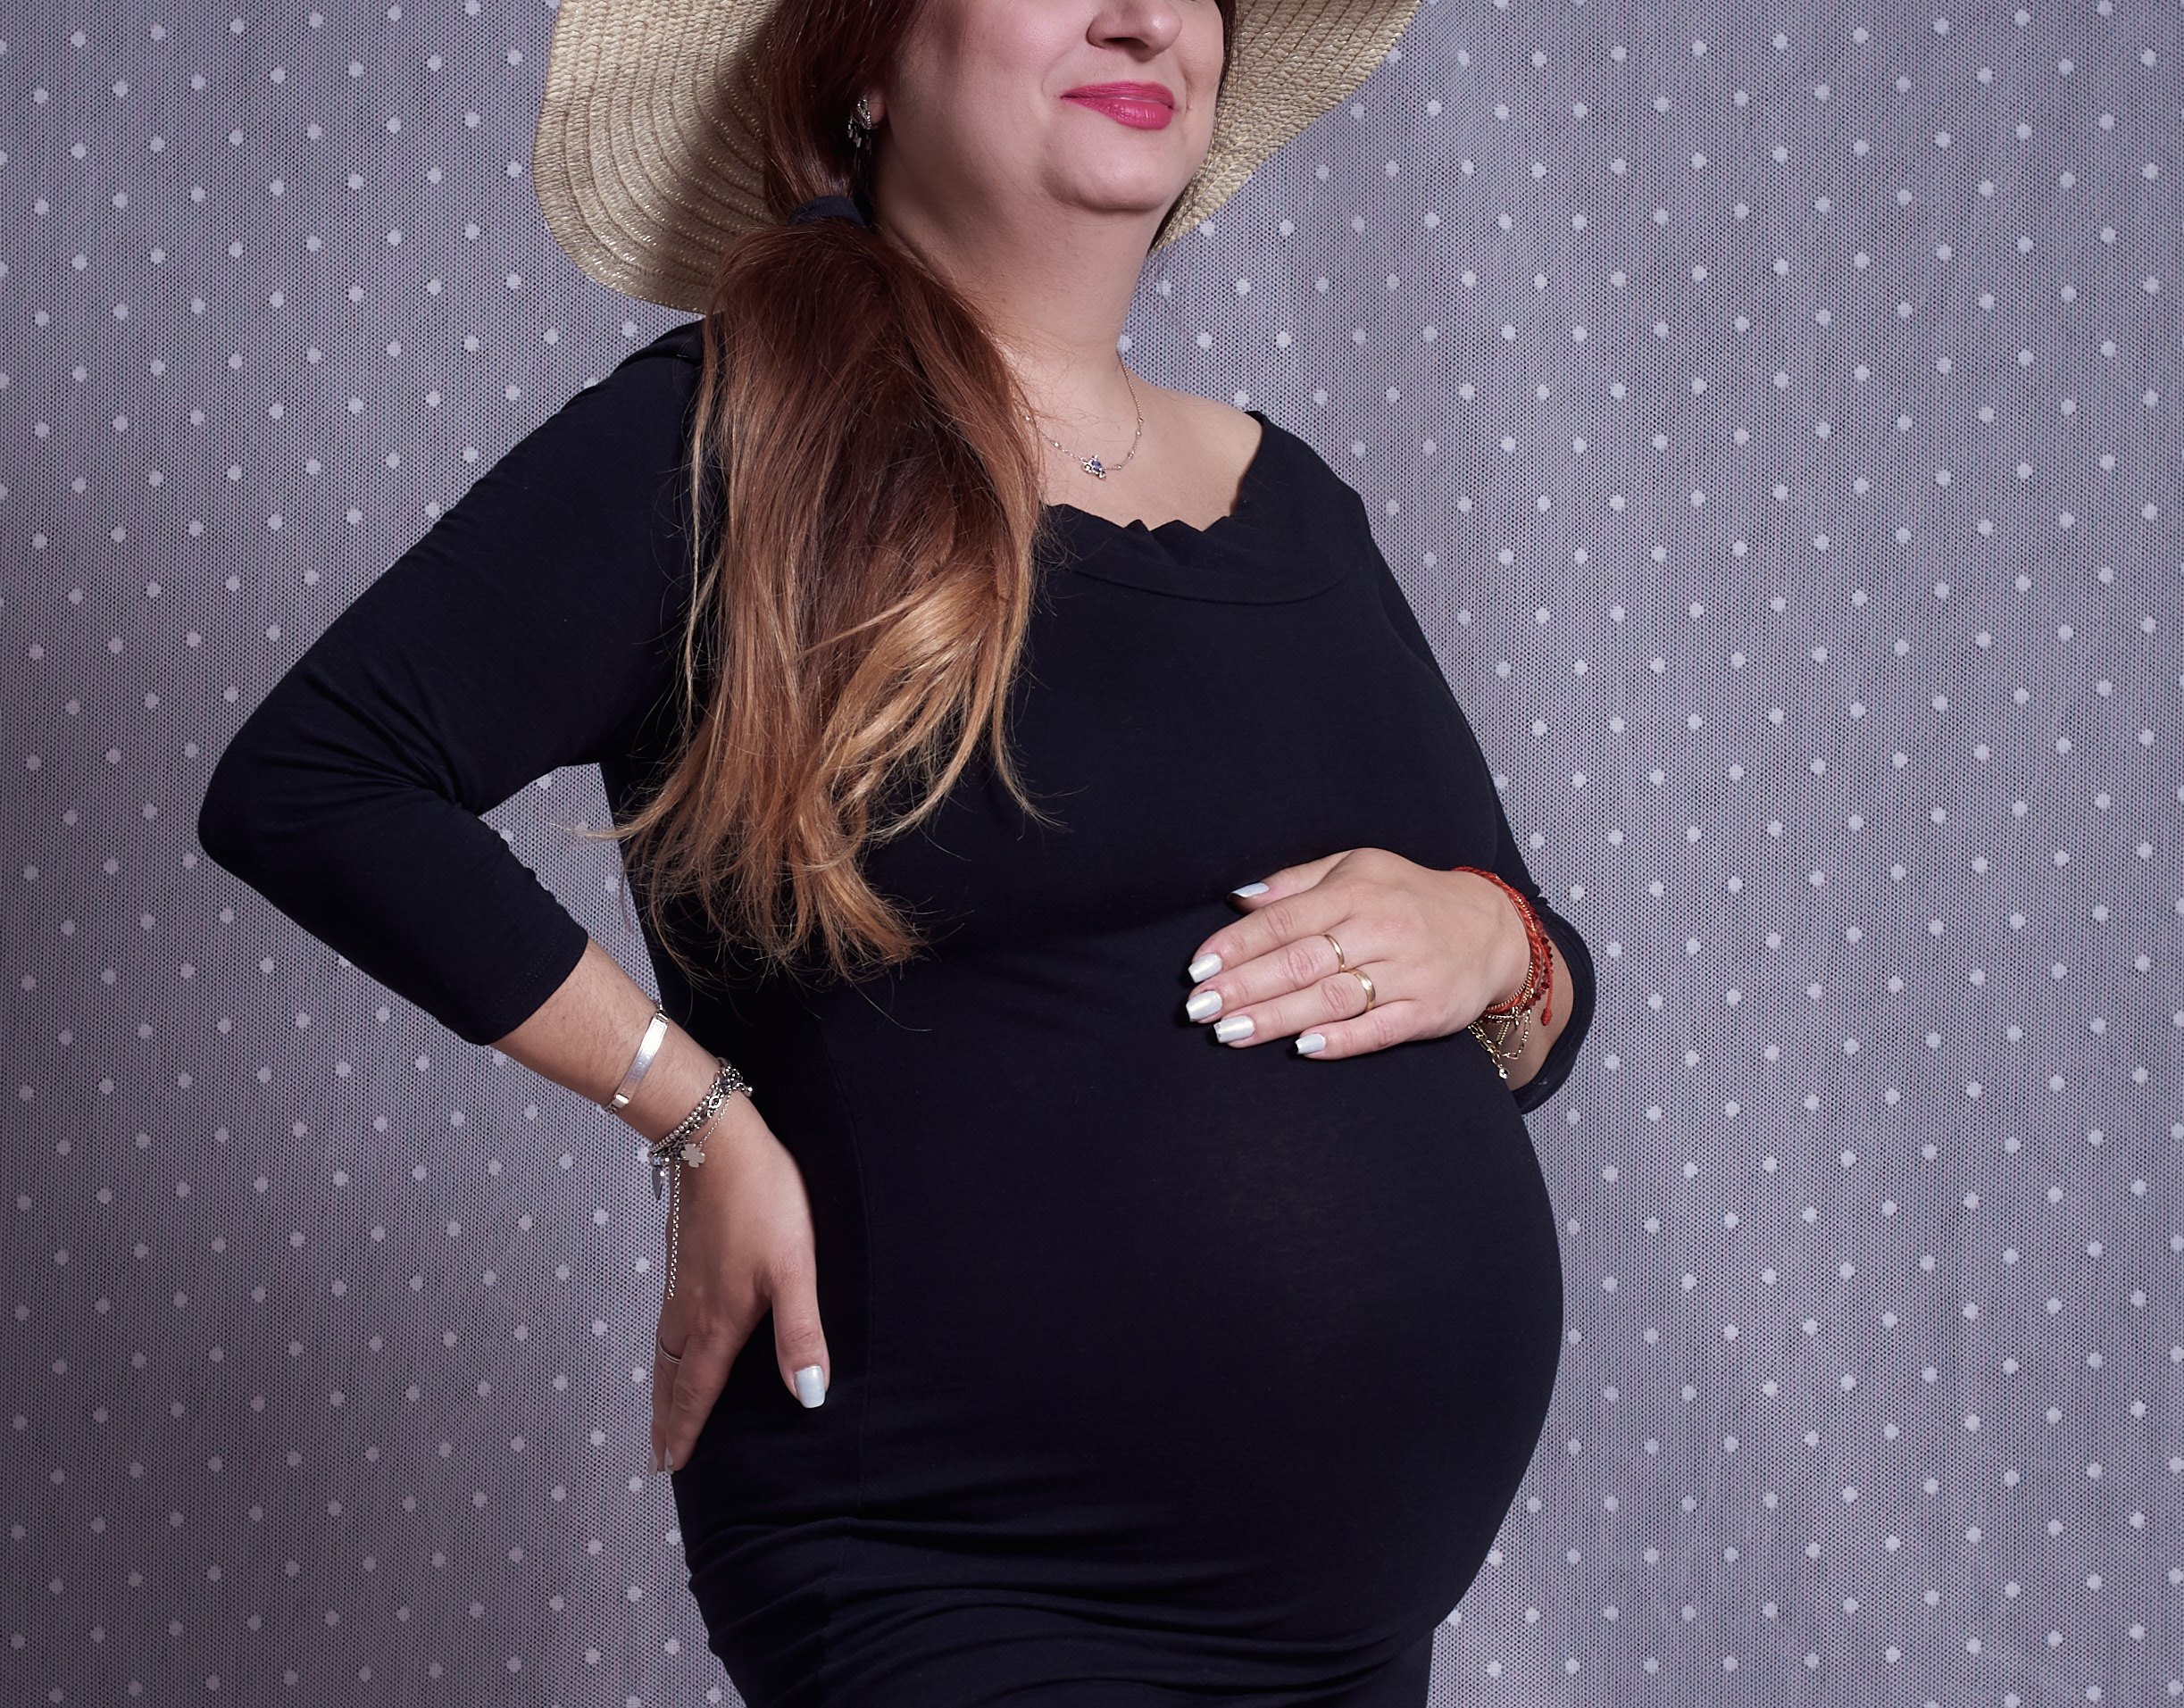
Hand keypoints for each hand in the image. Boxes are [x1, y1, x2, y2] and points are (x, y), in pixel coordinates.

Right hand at [650, 1093, 830, 1473]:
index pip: (698, 1390)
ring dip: (662, 1385)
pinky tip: (674, 1339)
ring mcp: (681, 1279)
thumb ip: (801, 1333)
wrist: (716, 1139)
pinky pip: (667, 1319)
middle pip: (671, 1376)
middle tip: (656, 1455)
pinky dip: (665, 1348)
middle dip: (665, 1418)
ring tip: (661, 1407)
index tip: (671, 1466)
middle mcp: (691, 1307)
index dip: (685, 1430)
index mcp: (719, 1319)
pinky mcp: (682, 1254)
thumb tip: (809, 1396)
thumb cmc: (763, 1201)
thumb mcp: (794, 1269)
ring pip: (665, 1348)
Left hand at [1180, 847, 1530, 1061]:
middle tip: (1200, 1007)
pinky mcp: (1429, 1010)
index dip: (1237, 945)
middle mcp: (1381, 928)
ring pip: (1333, 997)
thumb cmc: (1407, 897)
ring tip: (1230, 1033)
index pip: (1285, 920)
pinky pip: (1380, 1028)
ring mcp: (1409, 971)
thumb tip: (1237, 898)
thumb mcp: (1357, 868)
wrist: (1492, 928)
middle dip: (1245, 987)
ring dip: (1277, 1018)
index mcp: (1356, 889)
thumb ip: (1296, 883)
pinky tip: (1302, 1048)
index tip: (1198, 969)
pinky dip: (1341, 1039)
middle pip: (1301, 961)